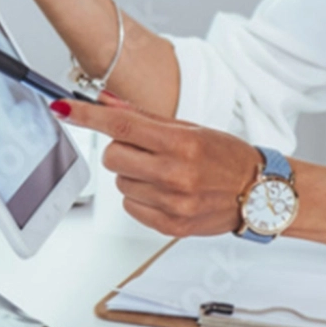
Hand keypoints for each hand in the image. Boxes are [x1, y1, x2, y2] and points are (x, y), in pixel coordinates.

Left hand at [56, 93, 260, 236]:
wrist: (261, 194)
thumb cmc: (229, 158)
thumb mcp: (193, 130)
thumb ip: (146, 118)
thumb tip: (107, 102)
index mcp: (183, 144)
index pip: (122, 125)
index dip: (88, 115)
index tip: (63, 108)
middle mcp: (176, 174)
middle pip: (113, 156)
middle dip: (122, 151)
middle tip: (149, 152)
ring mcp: (173, 202)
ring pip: (120, 183)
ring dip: (135, 176)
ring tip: (166, 175)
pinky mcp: (170, 224)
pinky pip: (131, 206)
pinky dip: (142, 198)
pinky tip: (167, 193)